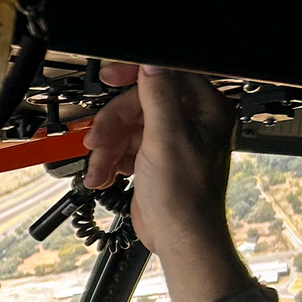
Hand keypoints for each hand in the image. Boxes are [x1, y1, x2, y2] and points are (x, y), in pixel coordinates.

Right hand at [84, 63, 250, 301]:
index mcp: (204, 109)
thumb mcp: (167, 139)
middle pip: (139, 103)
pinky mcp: (153, 160)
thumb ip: (158, 97)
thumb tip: (151, 63)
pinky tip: (103, 177)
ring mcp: (169, 141)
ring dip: (107, 148)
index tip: (110, 77)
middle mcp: (189, 121)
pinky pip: (124, 149)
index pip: (167, 75)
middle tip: (97, 140)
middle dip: (114, 123)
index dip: (136, 75)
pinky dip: (110, 162)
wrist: (179, 238)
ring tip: (100, 168)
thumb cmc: (185, 197)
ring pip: (127, 127)